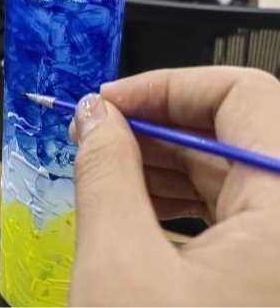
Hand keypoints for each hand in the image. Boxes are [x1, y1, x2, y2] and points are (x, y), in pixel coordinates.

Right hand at [69, 67, 279, 305]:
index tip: (109, 101)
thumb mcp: (119, 266)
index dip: (167, 86)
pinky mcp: (267, 269)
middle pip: (231, 130)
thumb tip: (95, 112)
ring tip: (103, 167)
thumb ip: (105, 172)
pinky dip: (173, 193)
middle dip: (153, 124)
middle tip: (93, 133)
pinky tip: (133, 201)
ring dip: (158, 159)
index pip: (244, 95)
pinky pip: (225, 206)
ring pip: (224, 169)